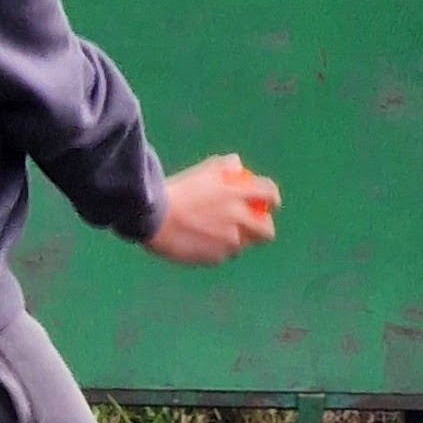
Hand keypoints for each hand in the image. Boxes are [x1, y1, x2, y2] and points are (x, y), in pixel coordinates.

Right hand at [145, 153, 278, 266]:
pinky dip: (215, 250)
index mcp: (238, 194)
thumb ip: (222, 166)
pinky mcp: (215, 257)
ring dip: (234, 241)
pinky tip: (198, 243)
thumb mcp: (200, 171)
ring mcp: (228, 242)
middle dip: (263, 229)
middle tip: (252, 227)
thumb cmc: (173, 192)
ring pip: (241, 246)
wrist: (151, 218)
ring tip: (215, 236)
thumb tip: (236, 165)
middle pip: (266, 231)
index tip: (268, 203)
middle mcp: (239, 219)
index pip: (269, 194)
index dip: (272, 198)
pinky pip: (221, 256)